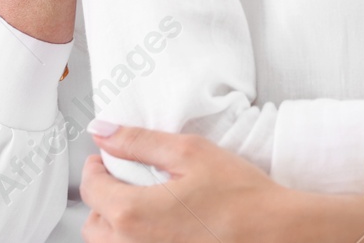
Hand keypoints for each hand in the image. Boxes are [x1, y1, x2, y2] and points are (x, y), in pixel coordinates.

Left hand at [82, 125, 287, 242]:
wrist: (273, 234)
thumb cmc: (239, 196)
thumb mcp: (190, 152)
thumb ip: (140, 141)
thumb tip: (103, 131)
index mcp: (131, 214)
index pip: (90, 188)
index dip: (96, 166)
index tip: (107, 157)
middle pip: (94, 222)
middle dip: (103, 197)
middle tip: (127, 179)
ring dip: (117, 223)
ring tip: (146, 203)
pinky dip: (137, 239)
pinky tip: (164, 225)